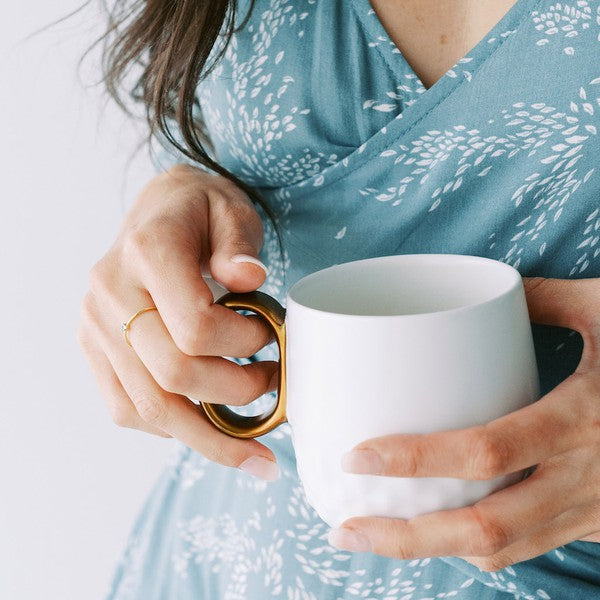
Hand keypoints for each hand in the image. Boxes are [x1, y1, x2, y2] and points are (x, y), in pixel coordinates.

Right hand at [77, 164, 279, 480]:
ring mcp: (96, 327)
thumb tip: (250, 277)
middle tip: (271, 383)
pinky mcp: (95, 350)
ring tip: (253, 447)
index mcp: (145, 253)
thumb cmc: (200, 212)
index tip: (271, 336)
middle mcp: (110, 293)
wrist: (157, 211)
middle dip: (236, 394)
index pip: (195, 327)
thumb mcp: (230, 210)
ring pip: (149, 408)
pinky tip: (207, 426)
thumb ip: (238, 244)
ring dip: (208, 436)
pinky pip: (128, 409)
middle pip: (174, 376)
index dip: (244, 344)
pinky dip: (173, 428)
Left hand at [328, 276, 599, 570]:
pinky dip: (479, 546)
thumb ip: (546, 299)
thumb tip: (492, 289)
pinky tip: (442, 532)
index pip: (483, 452)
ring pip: (504, 550)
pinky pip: (530, 544)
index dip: (414, 461)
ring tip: (374, 537)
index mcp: (583, 421)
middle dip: (406, 538)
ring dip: (433, 551)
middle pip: (483, 528)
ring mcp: (595, 509)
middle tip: (345, 530)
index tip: (356, 456)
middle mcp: (586, 478)